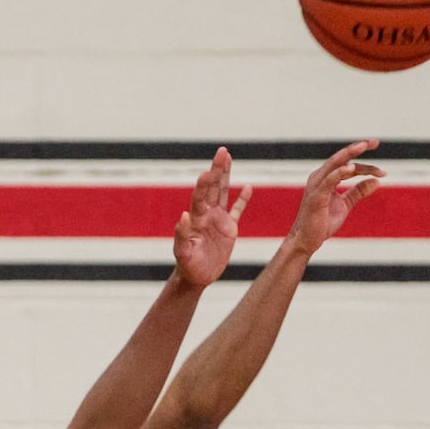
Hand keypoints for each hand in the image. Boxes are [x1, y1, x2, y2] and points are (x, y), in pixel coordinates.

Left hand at [174, 146, 250, 286]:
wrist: (196, 277)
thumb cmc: (187, 266)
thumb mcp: (182, 253)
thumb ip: (182, 235)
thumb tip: (183, 216)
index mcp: (196, 219)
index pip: (200, 197)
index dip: (204, 184)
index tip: (208, 170)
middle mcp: (206, 215)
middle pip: (212, 188)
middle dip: (217, 169)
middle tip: (222, 151)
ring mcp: (218, 220)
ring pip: (222, 192)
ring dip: (225, 175)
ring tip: (227, 157)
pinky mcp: (228, 229)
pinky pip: (237, 210)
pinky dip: (242, 199)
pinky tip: (248, 186)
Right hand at [288, 140, 384, 256]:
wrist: (306, 240)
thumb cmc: (322, 222)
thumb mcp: (345, 204)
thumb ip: (358, 191)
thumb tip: (377, 181)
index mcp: (326, 178)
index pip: (349, 166)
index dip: (366, 166)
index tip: (382, 171)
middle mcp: (320, 177)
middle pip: (342, 159)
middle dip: (357, 148)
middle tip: (374, 142)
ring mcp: (316, 185)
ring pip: (335, 164)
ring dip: (349, 154)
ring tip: (363, 146)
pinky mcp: (316, 196)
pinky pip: (328, 180)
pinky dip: (339, 173)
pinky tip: (351, 168)